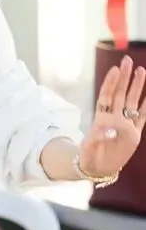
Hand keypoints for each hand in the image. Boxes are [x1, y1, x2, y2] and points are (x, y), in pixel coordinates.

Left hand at [79, 56, 145, 177]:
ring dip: (136, 86)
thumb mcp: (89, 147)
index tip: (114, 69)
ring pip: (132, 101)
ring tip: (141, 70)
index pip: (107, 96)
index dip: (110, 83)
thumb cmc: (89, 156)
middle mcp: (114, 118)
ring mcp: (125, 124)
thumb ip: (97, 137)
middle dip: (124, 77)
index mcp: (102, 118)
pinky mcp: (134, 134)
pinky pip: (142, 116)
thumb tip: (109, 129)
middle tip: (128, 60)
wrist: (98, 168)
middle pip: (120, 94)